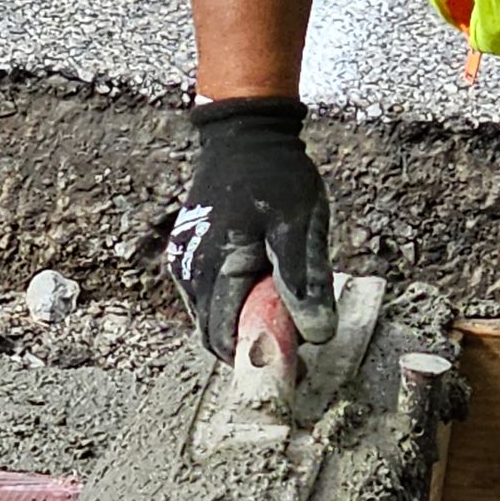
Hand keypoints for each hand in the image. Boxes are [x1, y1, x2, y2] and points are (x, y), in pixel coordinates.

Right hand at [167, 98, 337, 363]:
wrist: (245, 135)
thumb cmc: (275, 177)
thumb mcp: (300, 228)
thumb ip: (304, 282)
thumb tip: (315, 335)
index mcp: (214, 271)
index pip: (224, 342)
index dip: (258, 360)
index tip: (295, 365)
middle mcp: (189, 273)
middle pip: (215, 336)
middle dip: (253, 347)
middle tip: (297, 344)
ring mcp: (184, 264)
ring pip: (212, 318)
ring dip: (244, 324)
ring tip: (284, 312)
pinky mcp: (188, 256)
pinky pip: (209, 297)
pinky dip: (236, 304)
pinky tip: (264, 288)